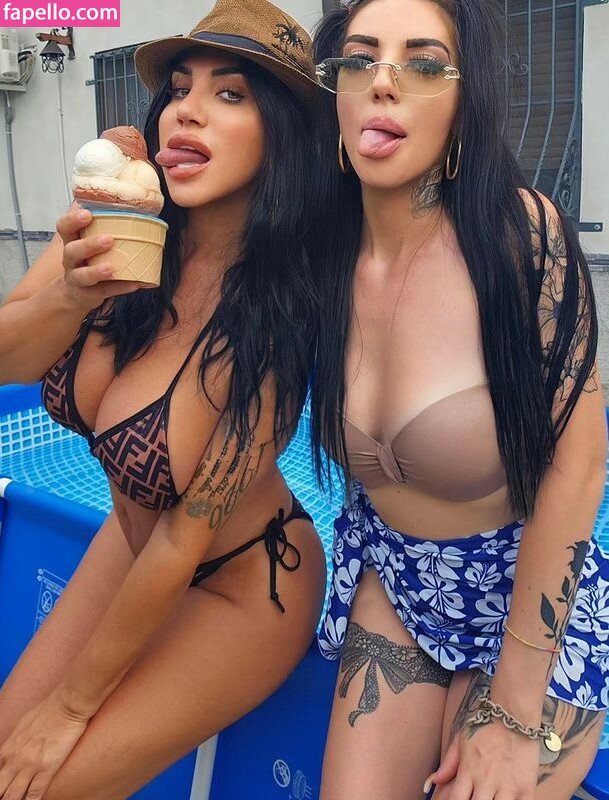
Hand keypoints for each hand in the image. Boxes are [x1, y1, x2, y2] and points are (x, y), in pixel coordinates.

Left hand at [0, 690, 89, 799]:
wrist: (67, 705)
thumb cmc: (48, 710)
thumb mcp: (22, 725)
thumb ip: (14, 743)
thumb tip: (11, 752)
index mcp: (7, 748)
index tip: (2, 788)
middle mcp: (14, 760)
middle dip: (2, 796)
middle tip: (7, 798)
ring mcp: (30, 766)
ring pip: (12, 797)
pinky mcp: (47, 768)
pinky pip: (34, 794)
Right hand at [57, 202, 153, 312]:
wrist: (76, 293)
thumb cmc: (88, 261)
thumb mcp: (89, 243)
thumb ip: (104, 228)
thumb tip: (137, 210)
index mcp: (72, 242)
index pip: (64, 227)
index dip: (72, 220)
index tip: (87, 214)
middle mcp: (71, 260)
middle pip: (72, 250)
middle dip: (89, 245)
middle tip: (108, 239)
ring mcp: (78, 278)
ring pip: (82, 275)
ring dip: (97, 271)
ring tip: (112, 268)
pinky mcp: (89, 294)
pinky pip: (105, 291)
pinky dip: (121, 287)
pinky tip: (135, 283)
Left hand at [425, 719, 539, 799]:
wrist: (513, 715)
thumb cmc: (485, 726)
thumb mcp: (461, 740)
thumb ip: (448, 764)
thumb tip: (432, 782)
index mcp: (468, 771)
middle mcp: (486, 781)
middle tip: (477, 798)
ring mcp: (507, 786)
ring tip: (491, 799)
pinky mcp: (526, 787)